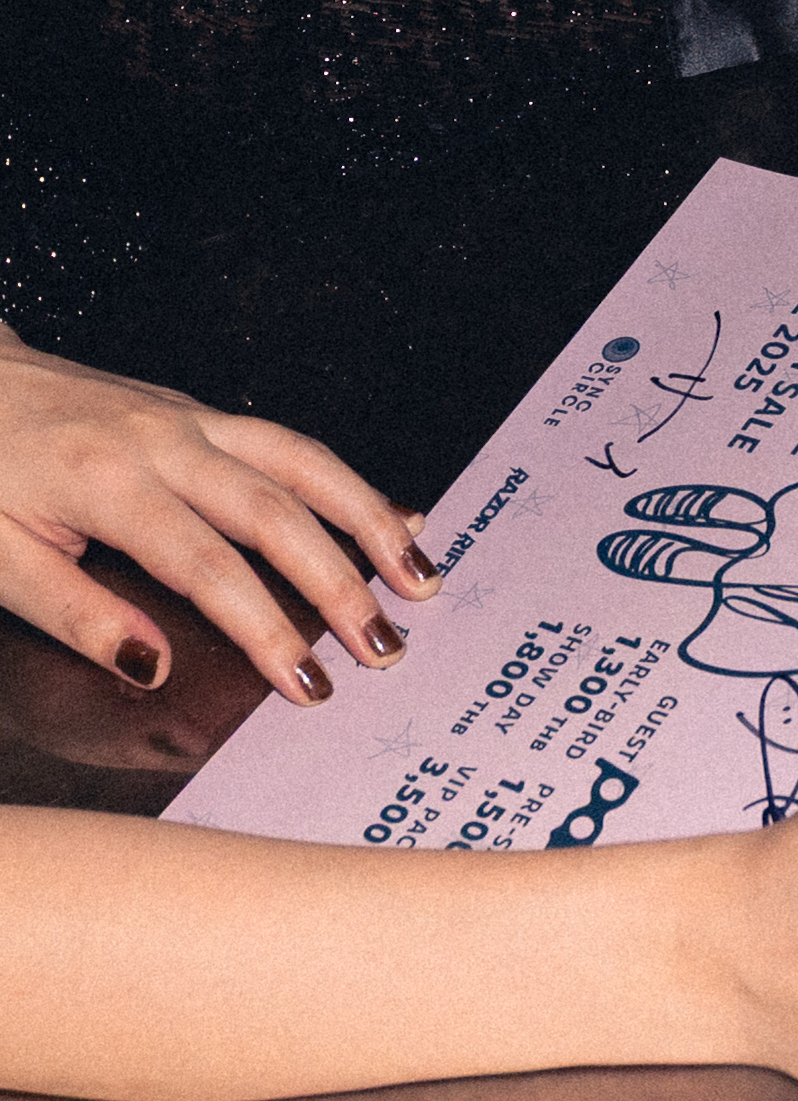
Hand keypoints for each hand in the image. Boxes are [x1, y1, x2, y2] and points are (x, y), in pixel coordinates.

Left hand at [0, 325, 438, 704]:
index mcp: (110, 484)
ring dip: (371, 520)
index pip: (209, 569)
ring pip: (304, 462)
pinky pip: (292, 445)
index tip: (307, 685)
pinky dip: (349, 481)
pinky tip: (390, 513)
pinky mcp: (202, 415)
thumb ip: (75, 615)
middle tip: (386, 645)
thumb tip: (155, 669)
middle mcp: (167, 442)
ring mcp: (192, 420)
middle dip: (342, 583)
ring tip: (420, 576)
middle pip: (278, 513)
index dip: (267, 630)